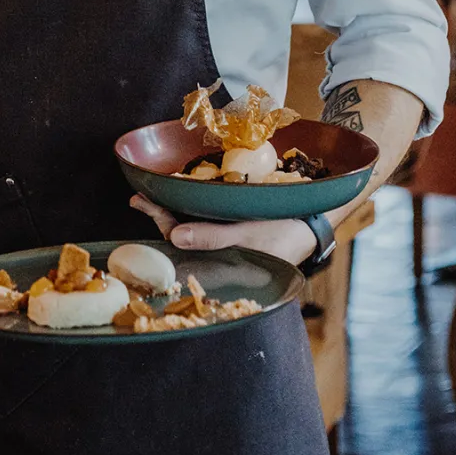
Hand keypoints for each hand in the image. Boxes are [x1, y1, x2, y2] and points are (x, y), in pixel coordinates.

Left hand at [129, 193, 317, 265]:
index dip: (160, 221)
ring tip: (152, 194)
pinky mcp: (235, 223)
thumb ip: (213, 237)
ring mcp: (227, 237)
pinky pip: (208, 215)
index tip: (141, 203)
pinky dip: (194, 204)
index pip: (182, 242)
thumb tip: (173, 236)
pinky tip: (184, 192)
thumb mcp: (248, 235)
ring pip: (193, 223)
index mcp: (220, 262)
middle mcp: (220, 251)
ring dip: (174, 208)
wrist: (317, 220)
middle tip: (138, 197)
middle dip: (161, 214)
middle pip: (183, 232)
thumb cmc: (285, 233)